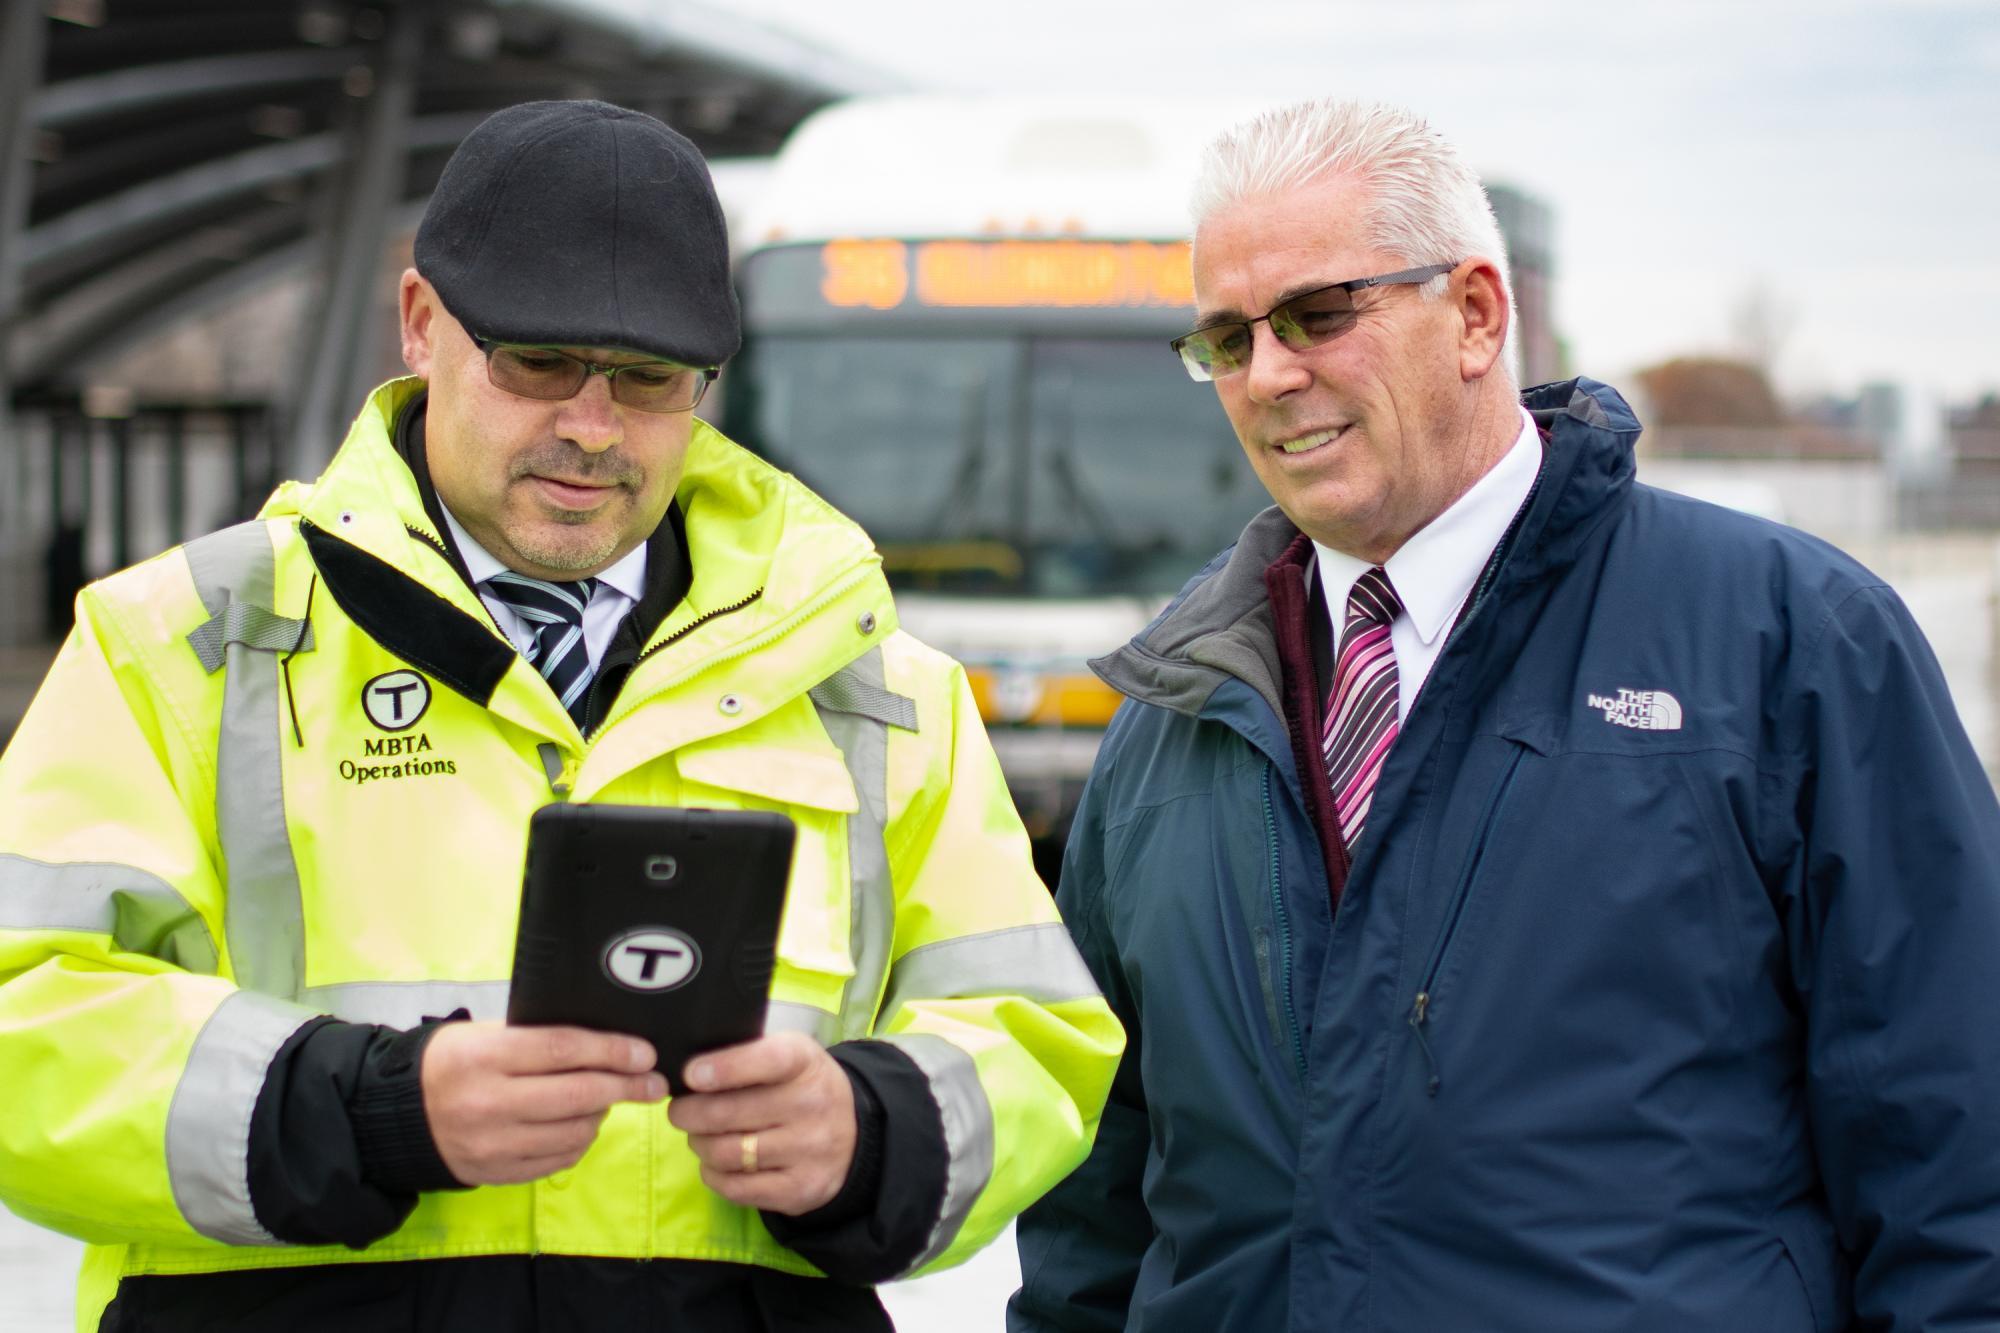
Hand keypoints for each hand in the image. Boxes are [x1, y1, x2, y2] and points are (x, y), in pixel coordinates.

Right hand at [421, 1022, 666, 1185]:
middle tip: (654, 1083)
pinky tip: (581, 1124)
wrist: (399, 1115)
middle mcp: (488, 1102)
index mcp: (485, 1056)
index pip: (563, 1050)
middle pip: (577, 1094)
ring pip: (574, 1131)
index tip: (646, 1053)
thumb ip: (537, 1036)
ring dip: (602, 1113)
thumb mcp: (484, 1033)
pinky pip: (558, 1160)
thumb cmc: (453, 1061)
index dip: (612, 1051)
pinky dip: (580, 1141)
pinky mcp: (496, 1173)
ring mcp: (492, 1144)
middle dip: (626, 1087)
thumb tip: (607, 1040)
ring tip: (607, 1098)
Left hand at [667, 1033, 856, 1215]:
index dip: (724, 1067)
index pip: (766, 1060)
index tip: (691, 1075)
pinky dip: (713, 1175)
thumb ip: (747, 1055)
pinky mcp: (799, 1189)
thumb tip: (689, 1072)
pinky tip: (716, 1164)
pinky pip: (736, 1188)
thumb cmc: (803, 1087)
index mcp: (805, 1062)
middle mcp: (811, 1105)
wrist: (854, 1135)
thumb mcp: (789, 1055)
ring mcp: (808, 1150)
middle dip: (688, 1113)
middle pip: (727, 1113)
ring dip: (699, 1145)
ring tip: (700, 1137)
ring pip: (725, 1153)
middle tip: (680, 1112)